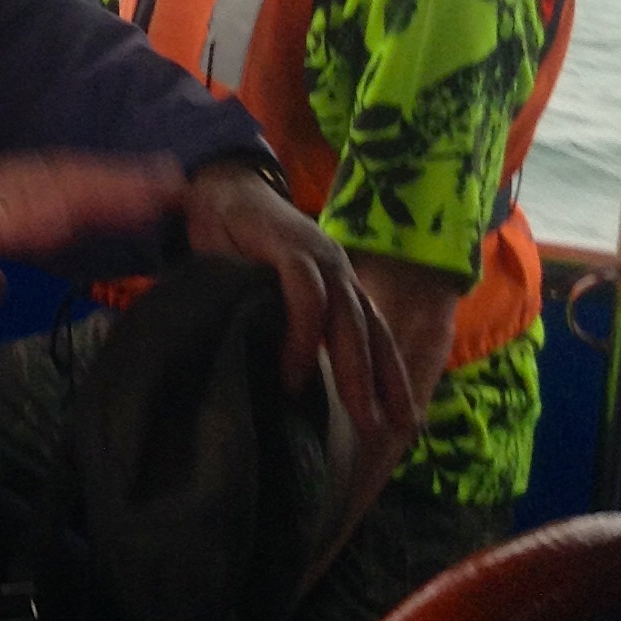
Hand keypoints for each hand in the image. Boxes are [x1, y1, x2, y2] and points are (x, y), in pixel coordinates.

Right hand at [0, 149, 185, 306]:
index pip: (42, 194)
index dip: (100, 191)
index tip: (158, 193)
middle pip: (48, 183)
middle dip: (112, 182)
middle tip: (178, 181)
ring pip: (23, 190)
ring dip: (85, 187)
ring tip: (141, 187)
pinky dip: (20, 207)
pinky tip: (58, 209)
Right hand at [182, 158, 417, 446]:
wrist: (215, 188)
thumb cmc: (240, 246)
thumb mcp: (271, 292)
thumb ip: (289, 324)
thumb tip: (297, 384)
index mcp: (339, 283)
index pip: (375, 335)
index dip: (392, 378)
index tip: (405, 424)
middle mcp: (338, 270)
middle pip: (370, 332)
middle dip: (383, 385)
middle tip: (388, 432)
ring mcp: (317, 256)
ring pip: (348, 318)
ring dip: (355, 369)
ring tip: (357, 414)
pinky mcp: (289, 247)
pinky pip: (307, 297)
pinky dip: (304, 337)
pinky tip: (294, 372)